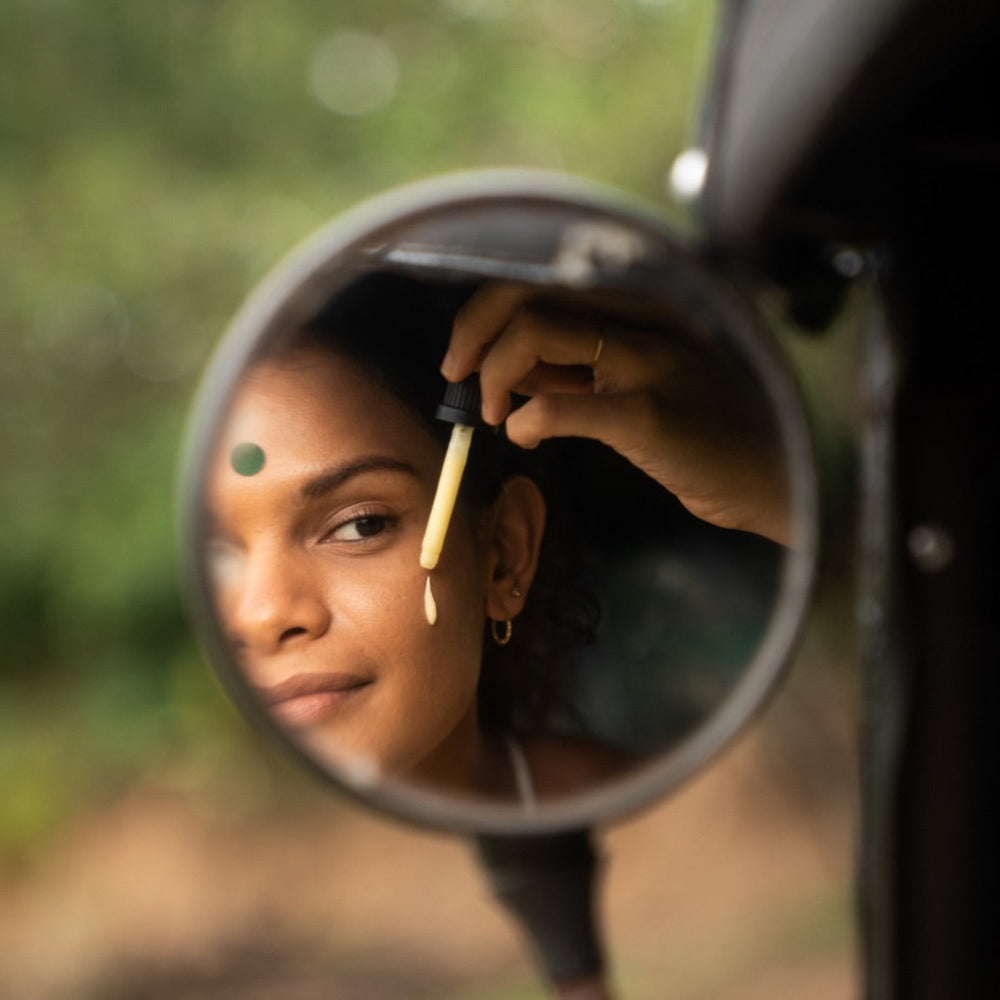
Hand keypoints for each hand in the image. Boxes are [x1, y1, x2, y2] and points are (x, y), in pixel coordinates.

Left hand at [441, 283, 789, 545]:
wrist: (770, 474)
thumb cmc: (702, 430)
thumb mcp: (637, 380)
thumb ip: (577, 365)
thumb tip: (507, 367)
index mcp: (638, 302)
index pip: (539, 278)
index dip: (484, 314)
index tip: (463, 357)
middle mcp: (643, 316)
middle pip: (524, 293)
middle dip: (471, 334)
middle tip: (458, 377)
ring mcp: (649, 361)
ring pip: (533, 334)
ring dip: (492, 377)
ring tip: (495, 413)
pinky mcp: (649, 414)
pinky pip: (558, 407)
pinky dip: (524, 421)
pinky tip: (526, 437)